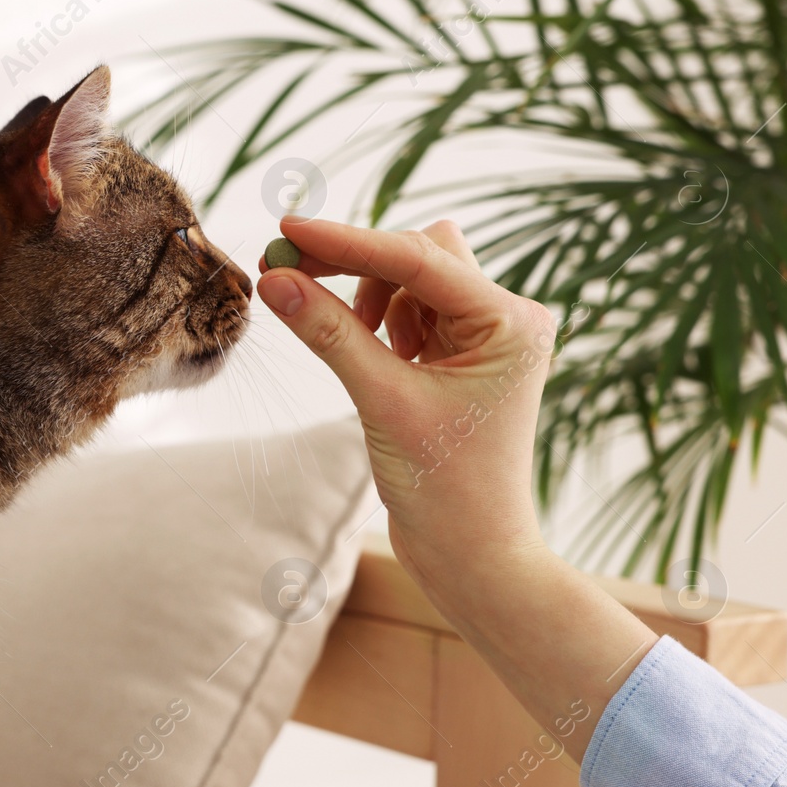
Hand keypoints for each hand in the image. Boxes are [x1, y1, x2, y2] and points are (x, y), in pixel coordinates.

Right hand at [257, 218, 557, 581]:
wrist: (472, 557)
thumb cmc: (446, 490)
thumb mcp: (382, 402)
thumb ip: (330, 334)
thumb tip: (274, 281)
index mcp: (511, 323)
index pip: (420, 258)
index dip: (347, 241)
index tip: (288, 230)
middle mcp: (508, 319)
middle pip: (419, 254)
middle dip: (354, 265)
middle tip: (285, 273)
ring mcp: (487, 337)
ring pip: (413, 278)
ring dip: (372, 300)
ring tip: (360, 352)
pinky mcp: (462, 356)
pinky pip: (412, 310)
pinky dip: (380, 322)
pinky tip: (376, 362)